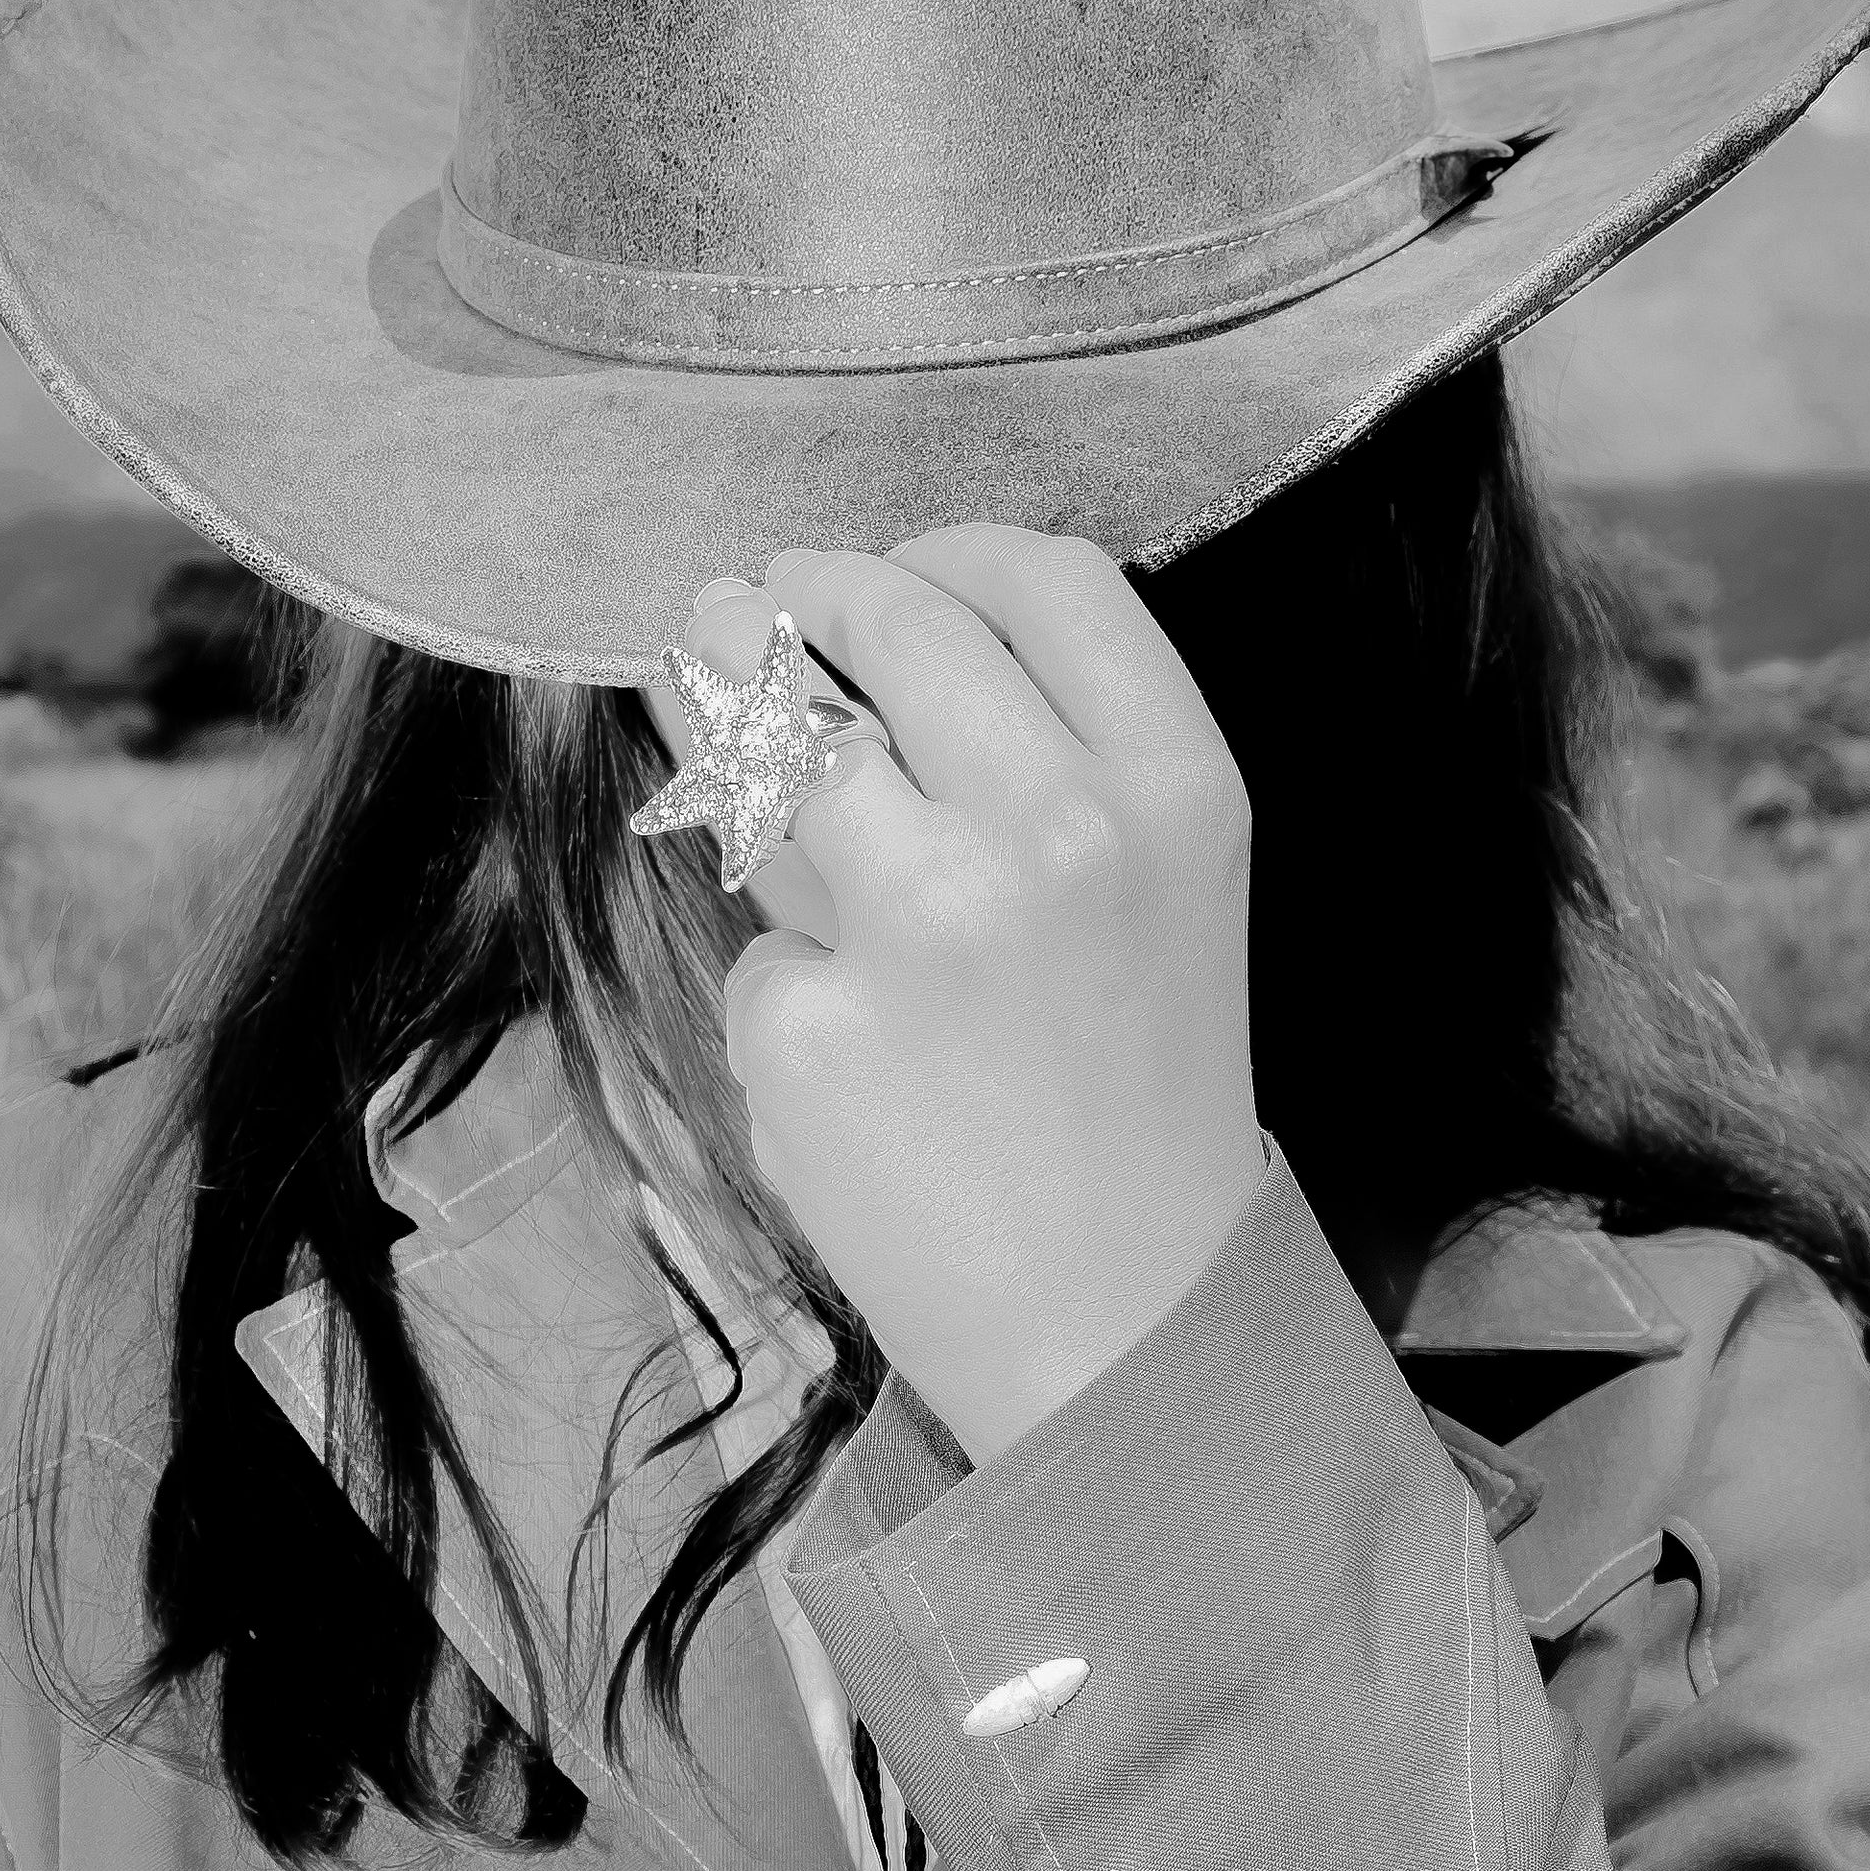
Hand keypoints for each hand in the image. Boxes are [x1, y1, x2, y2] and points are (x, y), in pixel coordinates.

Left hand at [671, 527, 1269, 1465]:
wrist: (1122, 1318)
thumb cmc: (1135, 1092)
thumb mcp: (1158, 894)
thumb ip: (1045, 757)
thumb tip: (846, 630)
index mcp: (1174, 785)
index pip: (1044, 577)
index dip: (943, 552)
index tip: (885, 570)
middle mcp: (1058, 828)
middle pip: (893, 620)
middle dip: (804, 592)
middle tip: (758, 603)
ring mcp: (925, 923)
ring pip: (775, 737)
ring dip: (715, 678)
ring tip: (695, 667)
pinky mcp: (814, 1020)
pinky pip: (758, 940)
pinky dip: (785, 971)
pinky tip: (844, 1030)